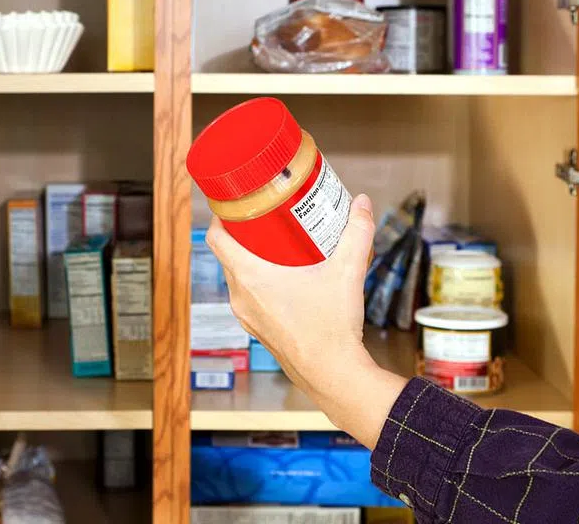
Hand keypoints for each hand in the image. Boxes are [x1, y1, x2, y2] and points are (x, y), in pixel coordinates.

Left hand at [206, 194, 408, 447]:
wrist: (333, 375)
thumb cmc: (331, 329)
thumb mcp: (347, 272)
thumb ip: (357, 234)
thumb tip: (361, 204)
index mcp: (251, 278)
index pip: (217, 239)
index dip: (220, 216)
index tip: (232, 203)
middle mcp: (241, 297)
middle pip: (228, 255)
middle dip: (243, 235)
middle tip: (265, 218)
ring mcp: (248, 316)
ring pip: (238, 278)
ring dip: (251, 260)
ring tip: (277, 245)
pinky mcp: (259, 330)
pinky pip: (250, 298)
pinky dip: (259, 283)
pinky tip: (284, 279)